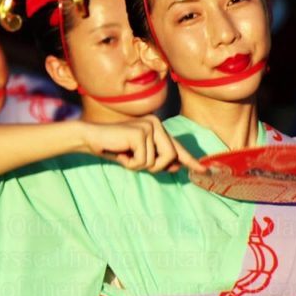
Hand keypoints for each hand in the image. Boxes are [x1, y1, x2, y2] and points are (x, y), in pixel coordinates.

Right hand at [81, 115, 204, 173]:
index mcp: (157, 127)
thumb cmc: (114, 148)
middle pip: (171, 156)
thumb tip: (176, 166)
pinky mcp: (141, 133)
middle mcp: (156, 123)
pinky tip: (120, 153)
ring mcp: (149, 126)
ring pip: (158, 161)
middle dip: (156, 166)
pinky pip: (144, 161)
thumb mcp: (139, 156)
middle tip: (135, 162)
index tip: (204, 171)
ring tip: (125, 155)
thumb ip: (157, 160)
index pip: (176, 146)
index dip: (190, 160)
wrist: (91, 138)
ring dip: (140, 165)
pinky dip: (131, 164)